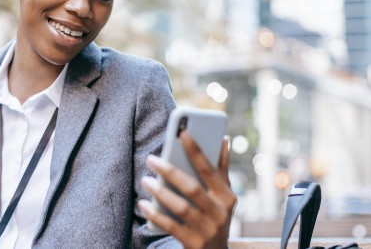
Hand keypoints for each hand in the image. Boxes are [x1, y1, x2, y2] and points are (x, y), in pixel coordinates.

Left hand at [138, 131, 236, 248]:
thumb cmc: (216, 216)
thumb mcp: (224, 196)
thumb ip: (221, 168)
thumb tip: (224, 138)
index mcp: (227, 196)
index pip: (209, 169)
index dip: (196, 150)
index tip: (182, 133)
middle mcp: (219, 213)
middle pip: (191, 188)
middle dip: (170, 171)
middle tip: (151, 159)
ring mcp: (207, 229)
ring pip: (180, 207)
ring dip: (160, 192)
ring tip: (145, 180)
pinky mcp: (193, 243)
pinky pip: (170, 226)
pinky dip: (156, 214)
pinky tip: (143, 204)